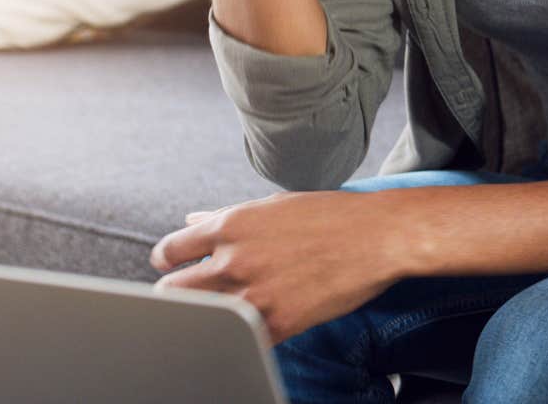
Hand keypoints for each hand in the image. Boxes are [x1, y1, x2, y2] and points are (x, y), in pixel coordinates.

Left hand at [151, 189, 409, 342]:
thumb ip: (227, 216)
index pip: (169, 251)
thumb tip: (191, 220)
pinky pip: (239, 339)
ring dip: (205, 316)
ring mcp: (253, 295)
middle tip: (192, 294)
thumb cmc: (332, 216)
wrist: (380, 237)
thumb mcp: (275, 206)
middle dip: (176, 294)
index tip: (174, 267)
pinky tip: (250, 327)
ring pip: (199, 318)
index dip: (167, 261)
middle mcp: (233, 261)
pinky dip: (239, 336)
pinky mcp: (278, 323)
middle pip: (171, 292)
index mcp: (230, 227)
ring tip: (221, 311)